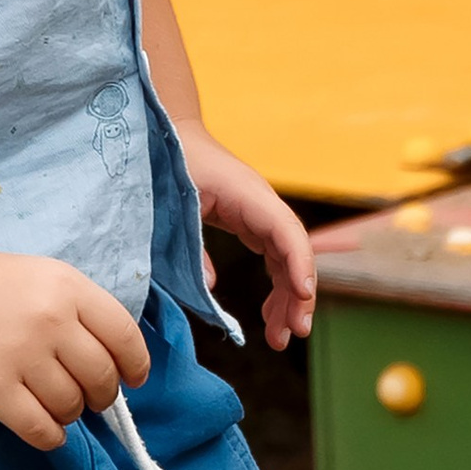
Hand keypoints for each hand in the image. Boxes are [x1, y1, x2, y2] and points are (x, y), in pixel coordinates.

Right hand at [0, 243, 149, 449]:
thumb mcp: (34, 277)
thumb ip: (71, 310)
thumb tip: (108, 362)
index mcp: (66, 286)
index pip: (124, 335)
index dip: (135, 365)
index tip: (132, 379)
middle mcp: (50, 319)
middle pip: (101, 377)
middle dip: (99, 396)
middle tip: (83, 398)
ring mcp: (21, 354)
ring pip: (71, 407)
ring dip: (67, 415)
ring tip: (49, 406)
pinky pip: (40, 429)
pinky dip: (49, 436)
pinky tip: (40, 428)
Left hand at [175, 125, 317, 349]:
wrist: (167, 131)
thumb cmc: (168, 159)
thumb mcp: (174, 202)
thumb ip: (190, 243)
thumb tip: (209, 287)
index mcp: (247, 194)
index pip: (286, 230)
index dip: (299, 264)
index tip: (302, 296)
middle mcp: (262, 204)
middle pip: (294, 253)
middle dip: (298, 295)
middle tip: (294, 334)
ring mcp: (259, 213)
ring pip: (287, 260)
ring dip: (289, 299)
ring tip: (281, 338)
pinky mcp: (250, 222)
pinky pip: (274, 258)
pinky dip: (276, 287)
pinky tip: (271, 315)